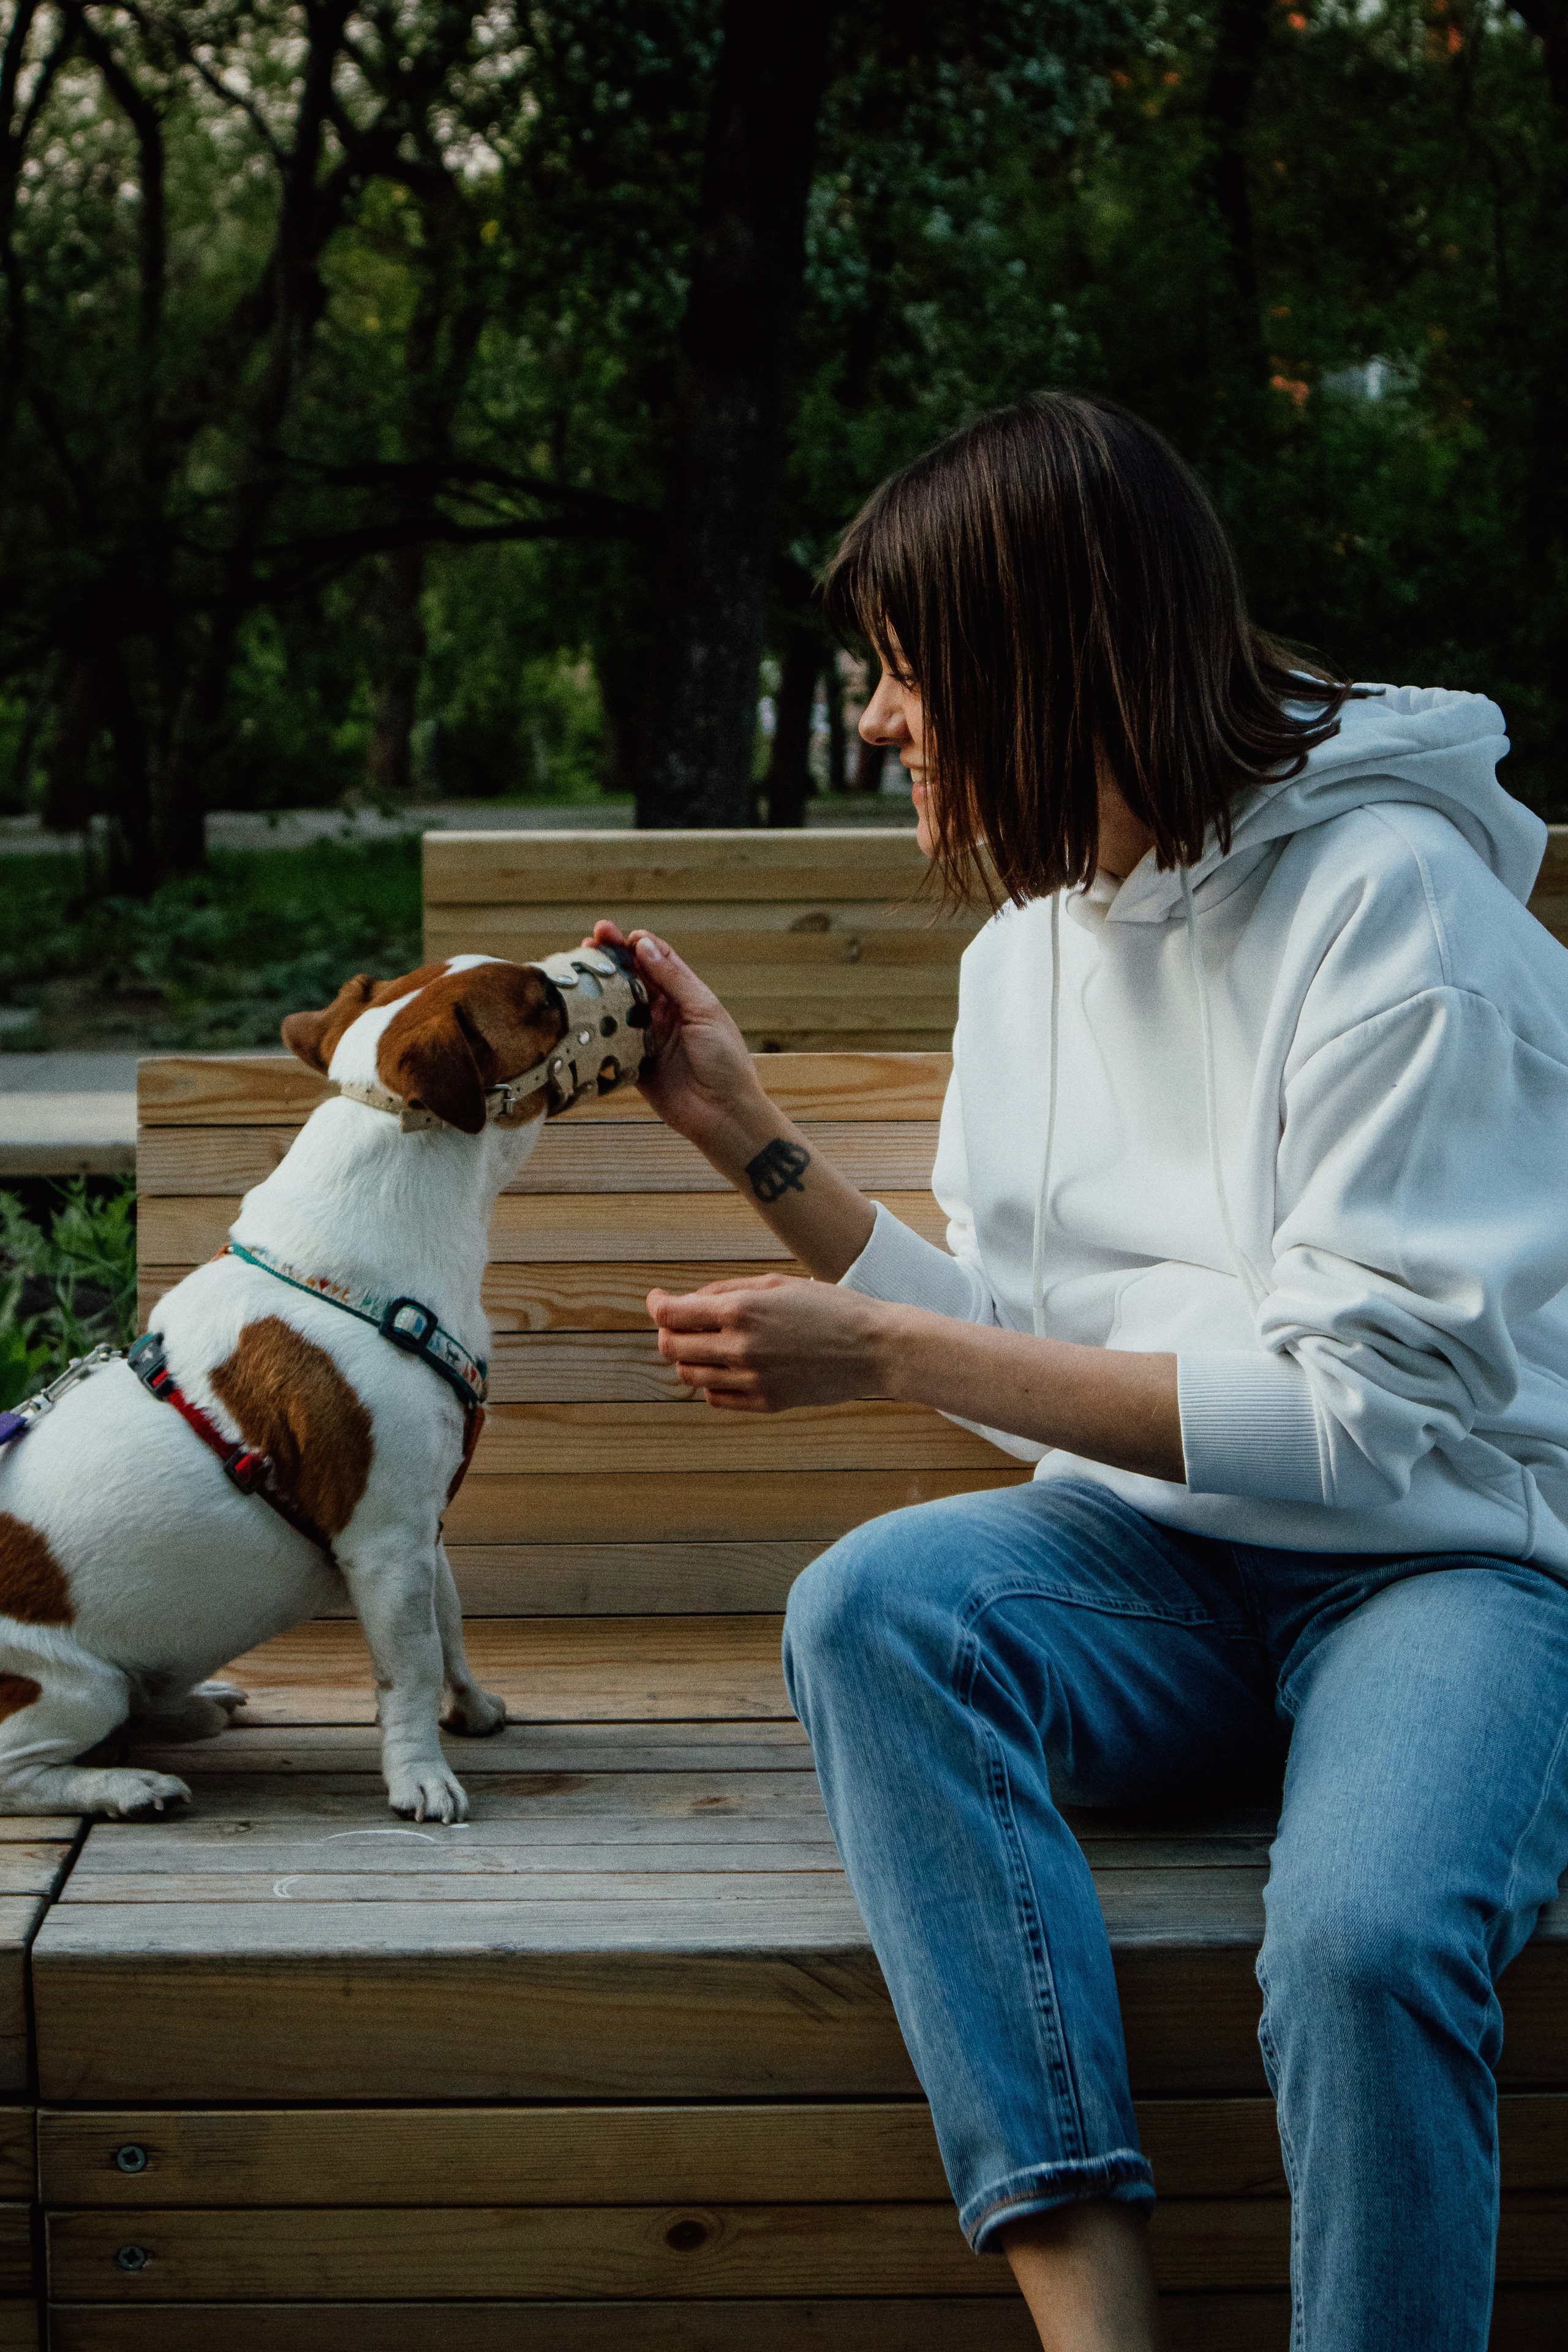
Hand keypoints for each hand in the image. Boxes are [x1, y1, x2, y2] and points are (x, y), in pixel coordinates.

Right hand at [586, 921, 762, 1148]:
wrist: (724, 1115)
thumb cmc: (726, 1061)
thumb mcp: (704, 1011)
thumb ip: (673, 979)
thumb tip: (645, 944)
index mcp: (685, 996)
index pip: (655, 960)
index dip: (633, 944)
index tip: (610, 933)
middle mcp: (664, 1014)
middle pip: (631, 980)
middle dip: (608, 962)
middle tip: (585, 945)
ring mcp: (647, 1038)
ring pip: (616, 1008)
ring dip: (597, 992)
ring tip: (575, 974)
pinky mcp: (633, 1064)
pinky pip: (610, 1043)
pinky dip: (595, 1030)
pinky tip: (577, 1015)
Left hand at [648, 1273, 890, 1412]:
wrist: (874, 1348)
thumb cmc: (830, 1307)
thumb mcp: (778, 1283)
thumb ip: (728, 1291)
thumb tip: (689, 1301)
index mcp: (741, 1310)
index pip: (672, 1314)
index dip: (657, 1305)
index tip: (658, 1301)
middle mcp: (740, 1347)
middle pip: (672, 1348)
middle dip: (668, 1333)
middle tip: (680, 1324)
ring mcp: (752, 1379)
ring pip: (690, 1377)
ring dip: (688, 1360)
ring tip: (705, 1346)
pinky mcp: (766, 1403)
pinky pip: (717, 1399)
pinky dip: (711, 1384)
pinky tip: (726, 1369)